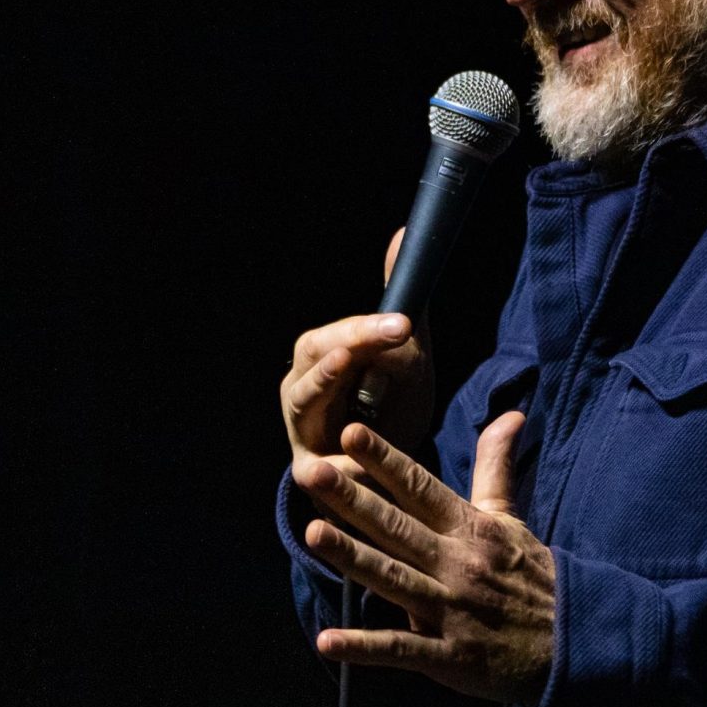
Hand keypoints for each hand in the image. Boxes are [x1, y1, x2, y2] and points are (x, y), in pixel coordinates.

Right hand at [281, 230, 435, 476]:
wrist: (381, 472)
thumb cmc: (385, 405)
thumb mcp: (402, 352)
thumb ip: (399, 300)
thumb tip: (404, 233)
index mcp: (318, 359)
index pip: (333, 335)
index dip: (366, 328)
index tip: (405, 324)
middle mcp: (301, 390)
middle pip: (310, 361)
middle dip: (345, 347)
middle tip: (374, 341)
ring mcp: (301, 432)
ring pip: (304, 406)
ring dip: (324, 389)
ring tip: (345, 370)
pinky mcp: (311, 473)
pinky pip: (318, 469)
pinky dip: (339, 466)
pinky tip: (362, 465)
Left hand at [295, 413, 554, 706]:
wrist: (571, 642)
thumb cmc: (531, 576)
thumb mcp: (511, 517)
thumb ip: (496, 466)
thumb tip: (511, 414)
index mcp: (469, 528)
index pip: (420, 487)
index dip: (386, 460)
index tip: (352, 432)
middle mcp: (456, 563)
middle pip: (396, 526)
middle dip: (353, 499)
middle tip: (311, 471)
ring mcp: (450, 610)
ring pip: (393, 579)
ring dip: (352, 558)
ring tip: (310, 534)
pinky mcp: (448, 656)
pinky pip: (401, 649)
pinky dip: (365, 648)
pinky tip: (328, 641)